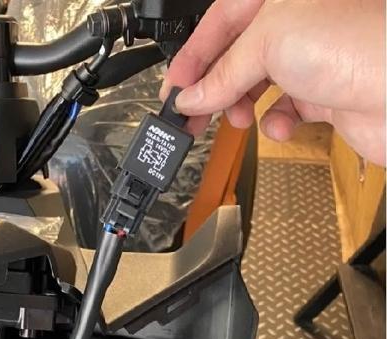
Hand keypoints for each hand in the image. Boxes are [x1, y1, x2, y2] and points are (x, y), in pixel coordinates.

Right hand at [161, 0, 385, 165]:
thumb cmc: (358, 44)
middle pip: (238, 55)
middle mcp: (300, 23)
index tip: (174, 86)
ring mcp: (314, 60)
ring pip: (259, 85)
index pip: (222, 19)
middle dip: (213, 86)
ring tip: (235, 118)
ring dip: (241, 106)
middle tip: (190, 113)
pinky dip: (278, 122)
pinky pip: (287, 110)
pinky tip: (281, 125)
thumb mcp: (268, 43)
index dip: (194, 54)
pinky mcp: (327, 96)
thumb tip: (191, 96)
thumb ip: (222, 72)